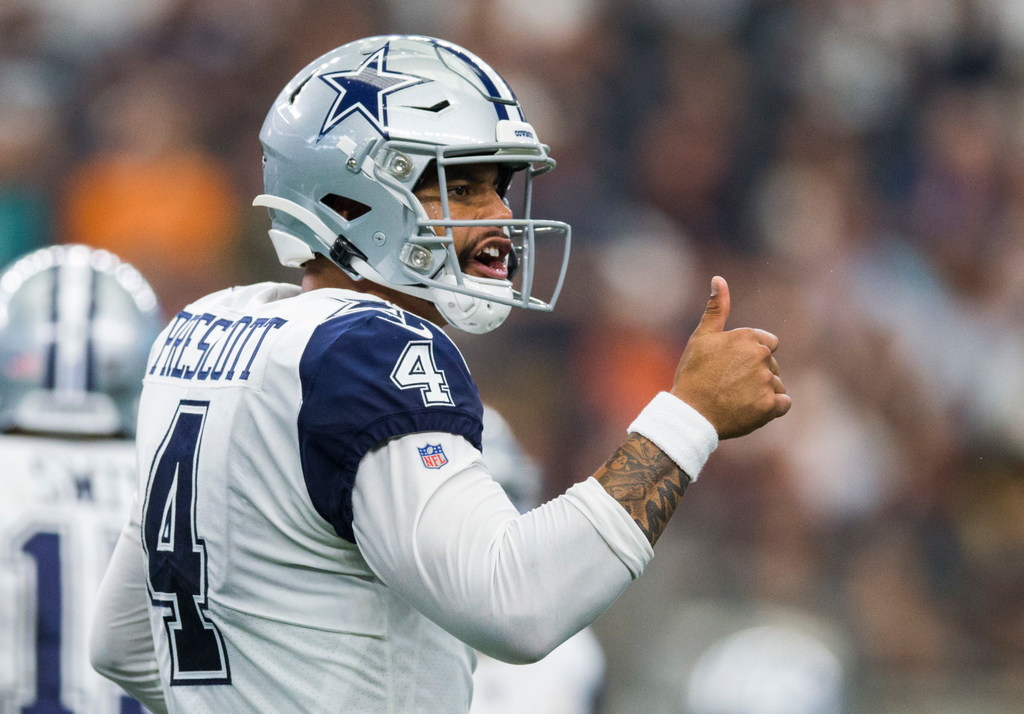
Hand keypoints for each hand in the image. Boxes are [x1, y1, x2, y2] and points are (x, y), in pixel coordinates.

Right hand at [671, 276, 790, 438]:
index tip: (733, 367)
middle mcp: (760, 357)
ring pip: (777, 384)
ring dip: (763, 392)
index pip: (769, 344)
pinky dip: (771, 409)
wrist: (690, 414)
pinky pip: (783, 404)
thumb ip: (716, 308)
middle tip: (730, 385)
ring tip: (737, 399)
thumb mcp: (701, 338)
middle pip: (773, 365)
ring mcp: (766, 381)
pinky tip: (750, 409)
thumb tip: (719, 278)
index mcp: (746, 337)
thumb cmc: (693, 374)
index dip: (752, 356)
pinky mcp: (770, 405)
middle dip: (758, 374)